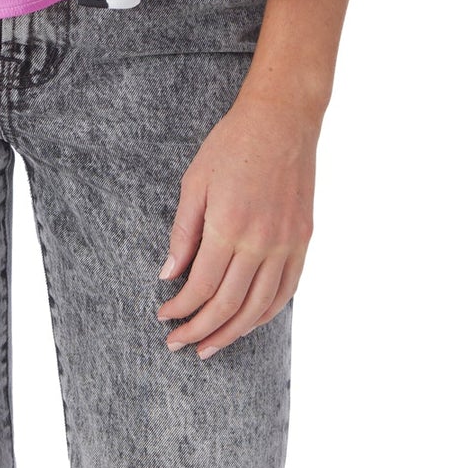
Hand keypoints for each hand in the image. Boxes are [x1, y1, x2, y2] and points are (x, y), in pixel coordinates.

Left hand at [156, 80, 319, 357]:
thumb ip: (183, 232)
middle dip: (200, 330)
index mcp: (229, 226)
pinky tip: (247, 323)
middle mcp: (261, 242)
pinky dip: (265, 314)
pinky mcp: (303, 240)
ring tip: (210, 346)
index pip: (201, 286)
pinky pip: (286, 291)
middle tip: (179, 344)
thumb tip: (169, 275)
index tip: (164, 318)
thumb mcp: (195, 181)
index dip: (181, 310)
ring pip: (259, 307)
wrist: (282, 120)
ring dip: (232, 333)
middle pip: (228, 305)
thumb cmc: (232, 144)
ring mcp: (286, 243)